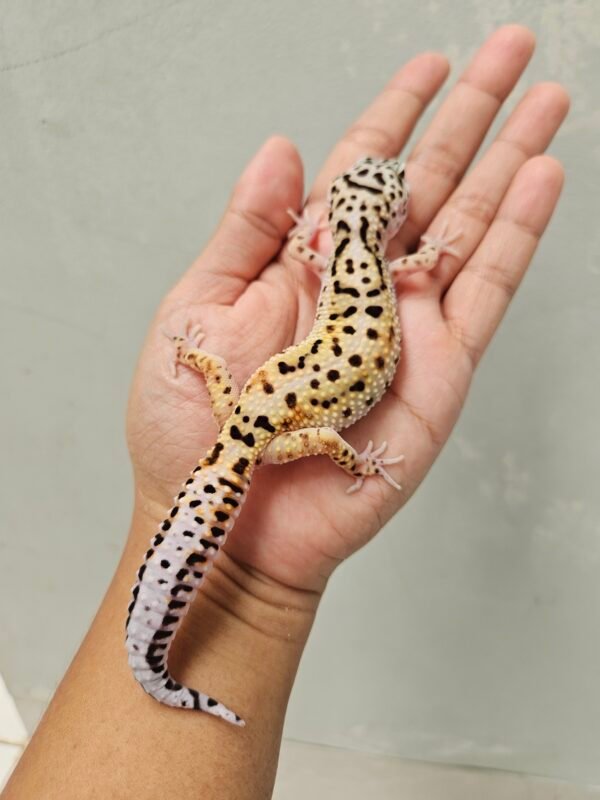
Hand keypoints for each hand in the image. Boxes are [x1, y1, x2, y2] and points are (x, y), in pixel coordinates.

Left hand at [127, 25, 567, 594]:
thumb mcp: (195, 314)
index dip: (395, 114)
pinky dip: (518, 234)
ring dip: (510, 160)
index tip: (429, 65)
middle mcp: (362, 288)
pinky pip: (486, 291)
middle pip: (427, 184)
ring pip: (470, 225)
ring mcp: (407, 326)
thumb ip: (245, 232)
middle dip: (470, 116)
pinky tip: (542, 179)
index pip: (357, 172)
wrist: (231, 526)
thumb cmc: (195, 431)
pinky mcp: (440, 371)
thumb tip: (283, 149)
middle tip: (511, 49)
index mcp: (301, 267)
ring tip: (547, 101)